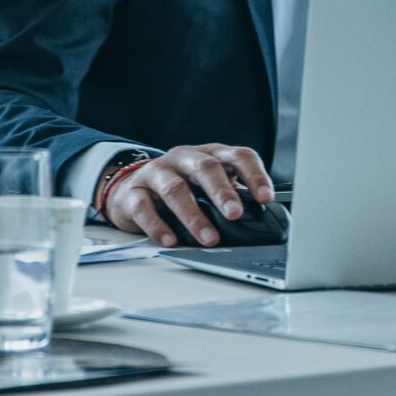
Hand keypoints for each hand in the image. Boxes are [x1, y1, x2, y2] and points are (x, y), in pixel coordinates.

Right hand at [102, 143, 276, 248]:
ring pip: (175, 189)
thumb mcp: (207, 185)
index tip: (266, 198)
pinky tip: (171, 240)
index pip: (238, 156)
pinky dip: (158, 225)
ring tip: (208, 238)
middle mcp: (184, 158)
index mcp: (210, 155)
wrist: (129, 187)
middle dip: (222, 192)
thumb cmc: (180, 187)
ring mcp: (157, 172)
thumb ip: (231, 196)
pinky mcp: (134, 192)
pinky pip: (144, 207)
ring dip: (194, 216)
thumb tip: (259, 221)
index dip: (254, 175)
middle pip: (206, 168)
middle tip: (234, 213)